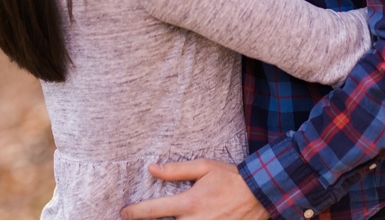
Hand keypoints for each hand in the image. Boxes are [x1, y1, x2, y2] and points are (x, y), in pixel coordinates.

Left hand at [120, 160, 268, 219]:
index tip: (123, 213)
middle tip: (131, 221)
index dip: (136, 213)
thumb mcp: (203, 167)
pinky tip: (183, 222)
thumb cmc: (230, 178)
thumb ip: (176, 170)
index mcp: (189, 202)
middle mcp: (196, 220)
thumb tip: (152, 169)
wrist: (260, 193)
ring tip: (155, 222)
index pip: (155, 210)